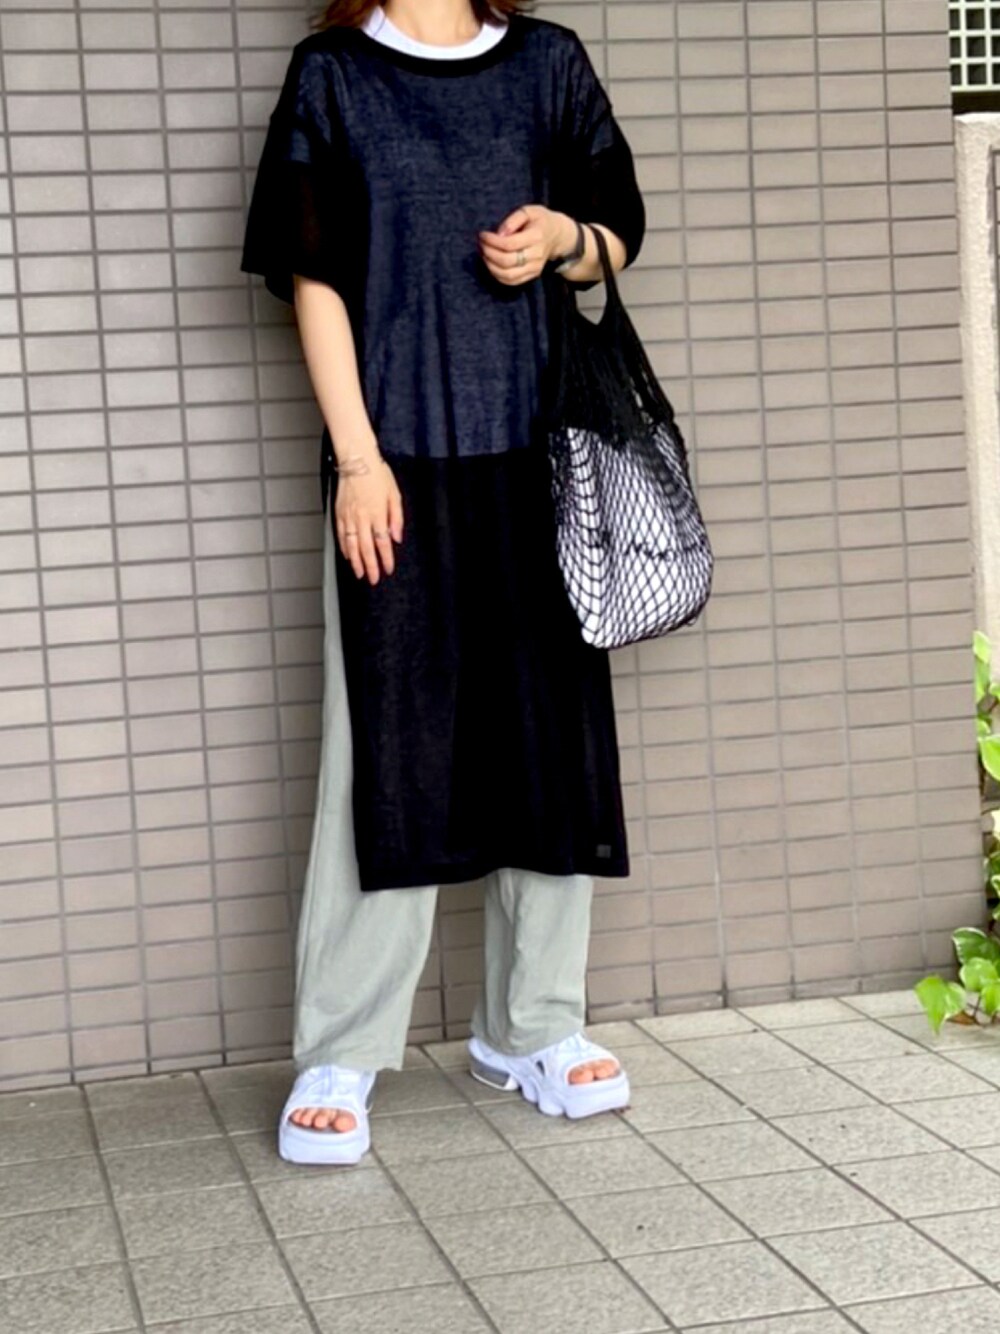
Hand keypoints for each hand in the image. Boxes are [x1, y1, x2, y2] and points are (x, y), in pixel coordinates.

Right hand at [334, 453, 403, 584]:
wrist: (357, 460)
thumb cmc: (377, 473)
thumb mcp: (395, 494)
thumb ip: (397, 518)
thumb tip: (396, 537)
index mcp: (378, 514)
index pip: (383, 543)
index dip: (386, 559)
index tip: (388, 569)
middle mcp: (362, 518)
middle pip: (366, 548)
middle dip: (371, 566)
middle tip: (373, 579)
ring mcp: (349, 516)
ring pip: (352, 545)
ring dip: (356, 562)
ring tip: (360, 573)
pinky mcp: (339, 513)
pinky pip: (341, 535)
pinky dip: (344, 547)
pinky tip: (348, 555)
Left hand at [477, 204, 576, 284]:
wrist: (557, 235)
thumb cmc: (539, 220)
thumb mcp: (528, 211)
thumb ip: (512, 220)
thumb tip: (499, 234)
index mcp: (536, 236)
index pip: (509, 244)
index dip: (492, 241)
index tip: (482, 235)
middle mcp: (537, 255)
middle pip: (507, 261)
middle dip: (489, 253)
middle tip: (481, 244)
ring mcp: (535, 268)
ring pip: (508, 275)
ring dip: (491, 266)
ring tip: (484, 254)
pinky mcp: (532, 275)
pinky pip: (511, 281)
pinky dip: (497, 275)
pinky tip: (491, 264)